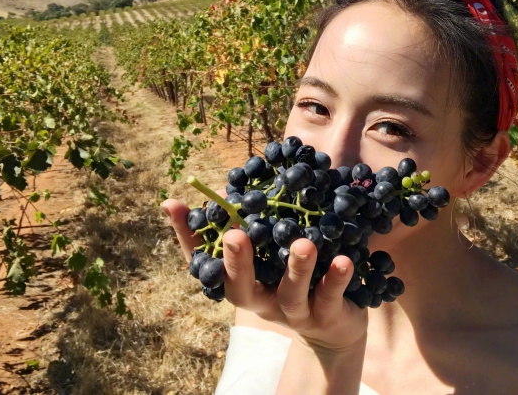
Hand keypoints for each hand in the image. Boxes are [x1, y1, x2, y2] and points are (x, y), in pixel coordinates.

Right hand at [161, 198, 367, 351]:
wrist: (334, 328)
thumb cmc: (293, 280)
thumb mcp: (269, 254)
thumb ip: (249, 223)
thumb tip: (220, 188)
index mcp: (243, 283)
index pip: (205, 263)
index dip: (187, 236)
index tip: (173, 204)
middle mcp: (261, 300)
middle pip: (240, 287)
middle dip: (237, 262)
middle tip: (234, 234)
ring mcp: (293, 312)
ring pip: (290, 292)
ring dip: (296, 268)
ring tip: (303, 244)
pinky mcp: (325, 317)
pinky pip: (330, 298)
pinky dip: (336, 279)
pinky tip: (344, 260)